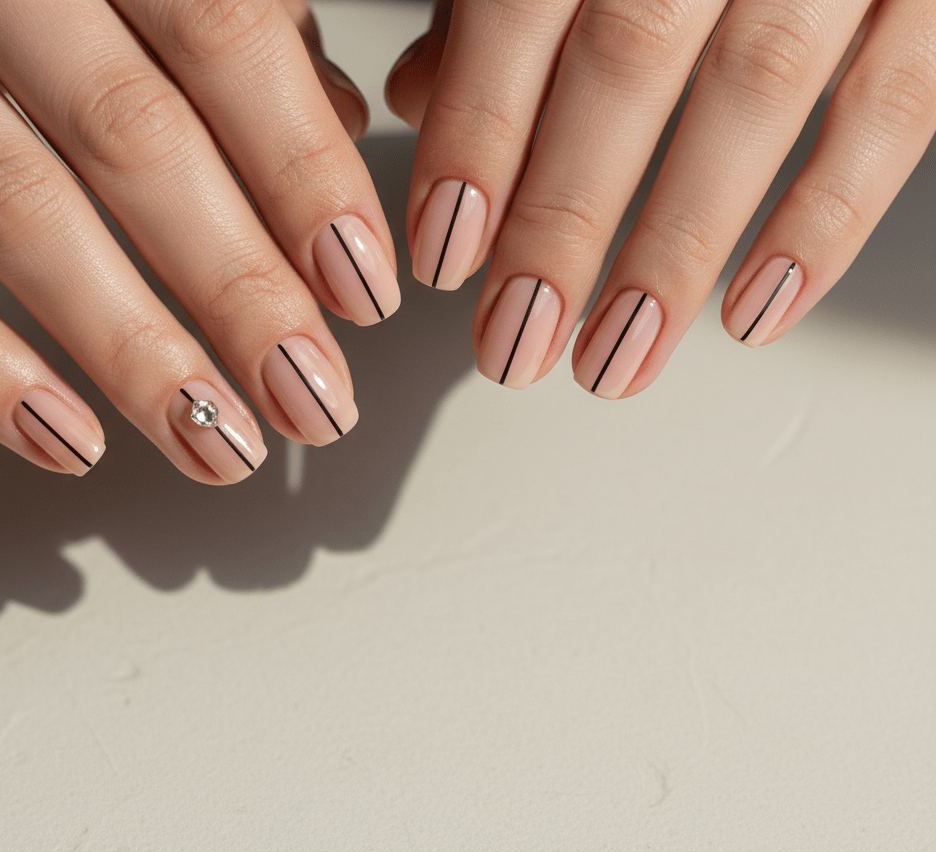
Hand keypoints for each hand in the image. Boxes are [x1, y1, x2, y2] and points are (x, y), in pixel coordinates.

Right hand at [0, 0, 399, 482]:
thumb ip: (235, 16)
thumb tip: (340, 118)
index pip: (224, 38)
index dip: (304, 173)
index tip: (366, 290)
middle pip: (134, 141)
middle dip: (240, 290)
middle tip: (314, 400)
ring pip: (16, 208)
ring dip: (132, 352)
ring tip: (220, 446)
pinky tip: (67, 440)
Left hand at [387, 0, 934, 395]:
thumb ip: (489, 4)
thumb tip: (417, 99)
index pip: (522, 8)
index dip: (478, 138)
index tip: (446, 255)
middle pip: (628, 64)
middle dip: (562, 224)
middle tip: (514, 343)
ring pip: (755, 97)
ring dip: (674, 255)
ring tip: (615, 363)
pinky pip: (894, 107)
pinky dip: (825, 224)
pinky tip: (754, 314)